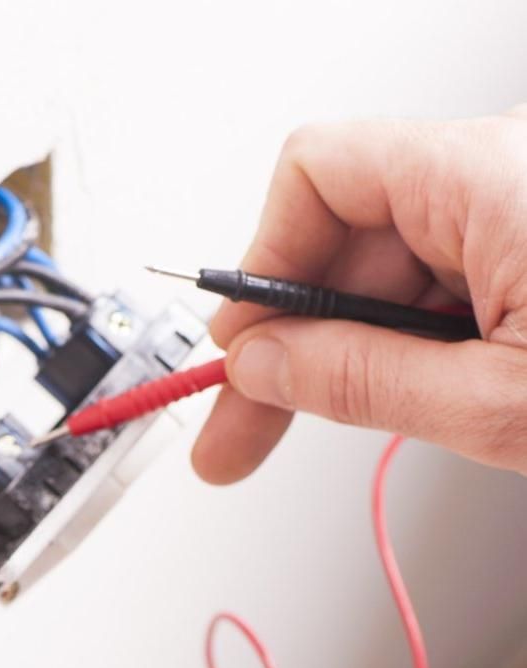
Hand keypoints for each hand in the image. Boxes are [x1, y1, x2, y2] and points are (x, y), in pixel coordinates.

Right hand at [193, 110, 526, 483]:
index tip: (238, 347)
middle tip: (241, 426)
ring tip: (314, 426)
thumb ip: (366, 380)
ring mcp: (519, 207)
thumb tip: (266, 366)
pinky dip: (404, 343)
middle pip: (343, 236)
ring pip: (387, 269)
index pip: (317, 174)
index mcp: (492, 176)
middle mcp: (503, 171)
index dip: (260, 267)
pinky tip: (393, 395)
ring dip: (346, 352)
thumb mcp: (500, 403)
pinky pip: (438, 282)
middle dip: (289, 338)